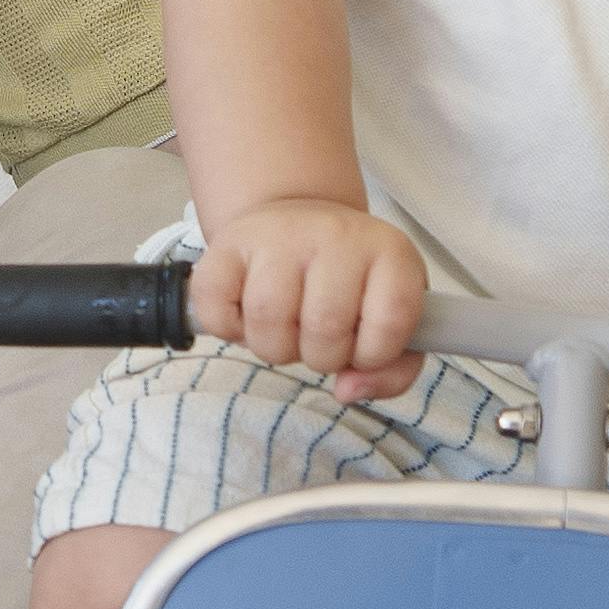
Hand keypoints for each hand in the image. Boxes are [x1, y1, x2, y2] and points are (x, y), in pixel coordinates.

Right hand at [192, 195, 426, 381]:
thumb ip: (391, 371)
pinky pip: (217, 309)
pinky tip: (246, 318)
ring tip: (284, 331)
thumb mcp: (388, 317)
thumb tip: (347, 390)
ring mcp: (278, 236)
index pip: (391, 322)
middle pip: (324, 327)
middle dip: (319, 357)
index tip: (361, 347)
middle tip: (317, 340)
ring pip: (268, 318)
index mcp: (389, 252)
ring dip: (274, 349)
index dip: (373, 356)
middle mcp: (335, 235)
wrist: (296, 217)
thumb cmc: (346, 282)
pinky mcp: (227, 244)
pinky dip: (228, 330)